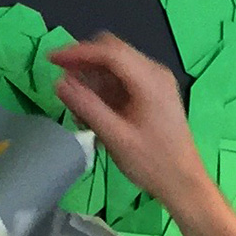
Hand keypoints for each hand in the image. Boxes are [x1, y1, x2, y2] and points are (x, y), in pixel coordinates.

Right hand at [50, 33, 211, 213]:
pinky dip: (104, 90)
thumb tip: (59, 83)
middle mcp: (154, 73)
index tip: (51, 60)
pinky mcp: (153, 94)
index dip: (77, 52)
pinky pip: (122, 81)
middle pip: (112, 52)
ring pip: (115, 66)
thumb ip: (87, 107)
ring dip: (92, 80)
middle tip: (62, 83)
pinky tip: (92, 113)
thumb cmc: (153, 163)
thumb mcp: (116, 137)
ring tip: (77, 108)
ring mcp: (155, 82)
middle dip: (84, 64)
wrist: (184, 183)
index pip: (109, 52)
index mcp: (150, 79)